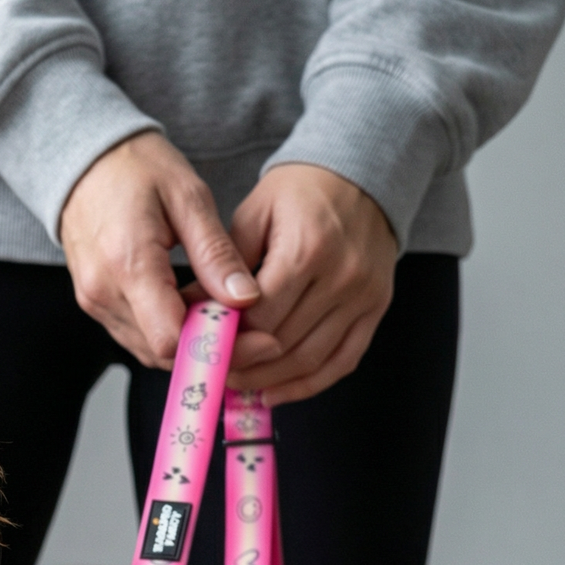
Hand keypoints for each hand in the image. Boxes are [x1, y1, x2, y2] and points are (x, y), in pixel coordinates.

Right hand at [59, 132, 273, 369]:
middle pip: (164, 352)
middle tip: (257, 335)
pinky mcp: (96, 306)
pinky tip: (197, 314)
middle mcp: (104, 293)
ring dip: (192, 345)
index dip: (215, 346)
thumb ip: (216, 253)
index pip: (171, 337)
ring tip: (229, 321)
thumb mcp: (188, 197)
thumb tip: (245, 299)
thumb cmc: (134, 168)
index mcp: (128, 263)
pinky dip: (171, 335)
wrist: (83, 161)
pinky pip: (138, 338)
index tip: (255, 336)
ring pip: (152, 351)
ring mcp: (96, 303)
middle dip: (212, 350)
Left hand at [227, 164, 397, 403]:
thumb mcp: (255, 214)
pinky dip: (308, 384)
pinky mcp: (376, 308)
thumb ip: (224, 266)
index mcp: (308, 249)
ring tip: (238, 386)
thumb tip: (188, 310)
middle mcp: (341, 276)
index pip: (260, 316)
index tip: (203, 352)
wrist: (364, 172)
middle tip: (213, 375)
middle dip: (243, 366)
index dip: (228, 341)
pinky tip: (276, 392)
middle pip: (283, 343)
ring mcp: (363, 295)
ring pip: (310, 360)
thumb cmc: (302, 191)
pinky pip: (342, 361)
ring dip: (270, 382)